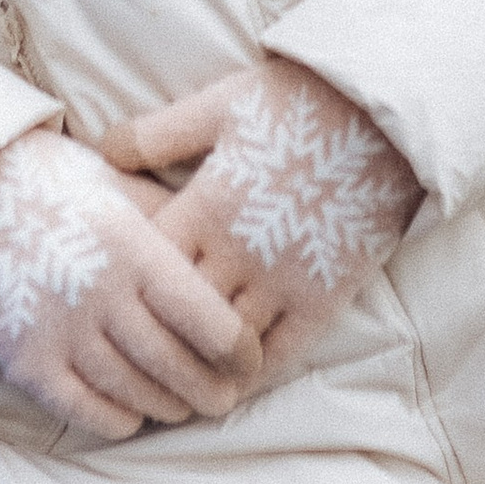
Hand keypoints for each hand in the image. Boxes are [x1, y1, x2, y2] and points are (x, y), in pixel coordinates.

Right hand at [0, 128, 261, 445]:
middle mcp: (100, 293)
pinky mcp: (26, 362)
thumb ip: (173, 224)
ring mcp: (60, 331)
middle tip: (227, 397)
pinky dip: (118, 419)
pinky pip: (87, 410)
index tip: (251, 361)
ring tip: (185, 405)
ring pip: (136, 393)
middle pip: (177, 366)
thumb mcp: (124, 187)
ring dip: (169, 407)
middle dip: (212, 391)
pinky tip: (132, 414)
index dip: (240, 352)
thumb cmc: (59, 186)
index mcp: (134, 246)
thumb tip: (226, 261)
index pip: (207, 319)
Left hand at [106, 60, 420, 384]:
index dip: (121, 287)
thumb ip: (157, 134)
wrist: (383, 113)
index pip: (144, 268)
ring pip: (222, 345)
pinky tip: (228, 381)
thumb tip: (101, 154)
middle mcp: (237, 253)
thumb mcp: (219, 105)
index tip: (105, 301)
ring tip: (168, 382)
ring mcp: (282, 281)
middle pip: (176, 316)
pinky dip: (249, 374)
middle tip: (125, 356)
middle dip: (150, 335)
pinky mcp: (324, 298)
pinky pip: (278, 354)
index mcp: (205, 206)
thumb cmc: (296, 102)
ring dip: (195, 363)